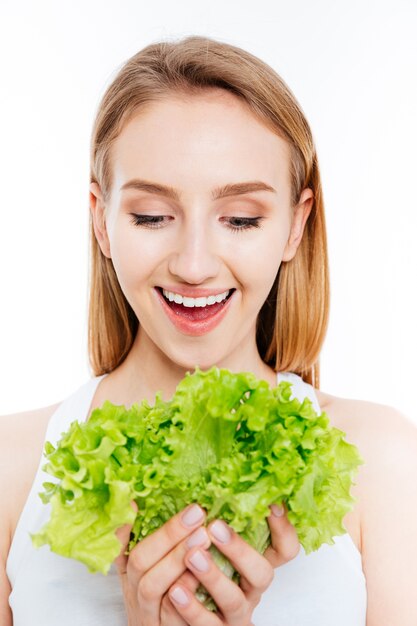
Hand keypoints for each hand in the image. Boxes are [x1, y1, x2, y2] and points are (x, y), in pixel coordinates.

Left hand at [115, 501, 299, 624]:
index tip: (271, 502)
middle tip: (214, 526)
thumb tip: (154, 493)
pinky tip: (175, 590)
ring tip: (193, 555)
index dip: (284, 528)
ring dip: (213, 576)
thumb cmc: (187, 578)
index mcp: (250, 564)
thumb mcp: (197, 548)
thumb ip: (189, 524)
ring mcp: (234, 616)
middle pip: (262, 572)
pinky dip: (191, 608)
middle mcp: (249, 590)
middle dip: (239, 548)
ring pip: (233, 600)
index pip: (285, 548)